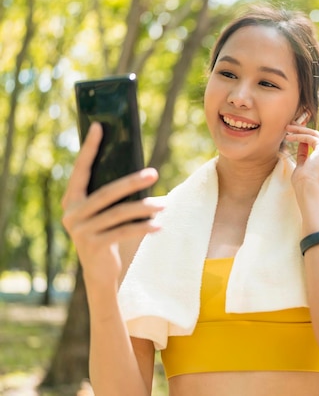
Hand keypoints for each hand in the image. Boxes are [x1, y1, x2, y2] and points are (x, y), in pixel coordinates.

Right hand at [61, 123, 163, 288]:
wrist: (99, 272)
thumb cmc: (107, 234)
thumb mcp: (105, 212)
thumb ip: (111, 194)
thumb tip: (141, 171)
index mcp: (72, 199)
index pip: (81, 169)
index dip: (90, 148)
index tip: (99, 126)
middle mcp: (72, 213)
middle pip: (107, 192)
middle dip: (132, 181)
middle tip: (154, 173)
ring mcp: (80, 230)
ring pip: (118, 213)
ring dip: (145, 207)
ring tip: (165, 204)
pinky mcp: (93, 246)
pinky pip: (123, 231)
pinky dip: (143, 227)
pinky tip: (159, 226)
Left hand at [285, 124, 318, 189]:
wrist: (307, 188)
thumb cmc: (303, 182)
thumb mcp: (303, 164)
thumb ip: (304, 154)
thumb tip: (301, 143)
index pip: (318, 144)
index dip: (305, 136)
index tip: (293, 133)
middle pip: (317, 137)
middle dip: (302, 130)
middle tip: (290, 125)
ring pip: (314, 135)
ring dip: (299, 130)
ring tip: (287, 128)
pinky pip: (310, 138)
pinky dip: (299, 136)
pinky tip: (289, 137)